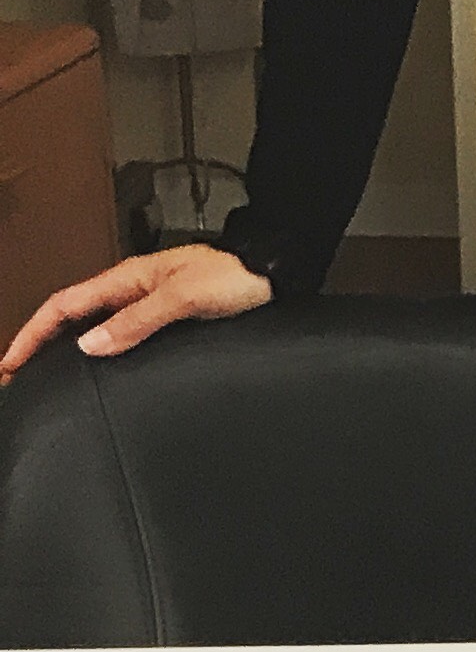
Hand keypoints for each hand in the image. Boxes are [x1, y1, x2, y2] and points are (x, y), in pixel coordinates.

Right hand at [0, 243, 272, 381]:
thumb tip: (89, 344)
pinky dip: (99, 351)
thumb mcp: (185, 298)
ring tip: (45, 377)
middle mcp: (133, 291)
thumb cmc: (237, 278)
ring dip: (65, 349)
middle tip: (17, 376)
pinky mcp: (167, 320)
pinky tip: (97, 369)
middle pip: (71, 317)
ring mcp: (148, 305)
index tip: (10, 363)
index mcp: (128, 280)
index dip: (31, 334)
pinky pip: (121, 335)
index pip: (63, 306)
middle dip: (39, 344)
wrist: (275, 274)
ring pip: (94, 327)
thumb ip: (138, 320)